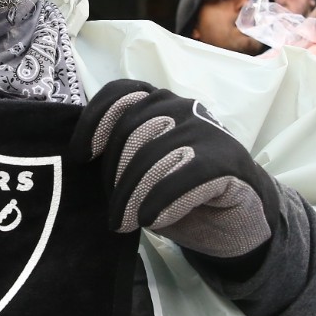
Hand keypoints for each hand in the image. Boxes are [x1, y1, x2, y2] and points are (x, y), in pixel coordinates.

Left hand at [71, 80, 280, 262]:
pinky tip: (150, 219)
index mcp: (158, 105)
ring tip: (125, 222)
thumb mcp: (142, 172)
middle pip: (130, 129)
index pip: (120, 93)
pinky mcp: (226, 160)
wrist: (236, 221)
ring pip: (153, 153)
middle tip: (114, 211)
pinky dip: (160, 199)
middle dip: (114, 175)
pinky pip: (183, 175)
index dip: (94, 121)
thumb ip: (119, 156)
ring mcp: (206, 131)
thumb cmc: (181, 195)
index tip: (79, 156)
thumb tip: (81, 159)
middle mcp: (182, 108)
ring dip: (133, 193)